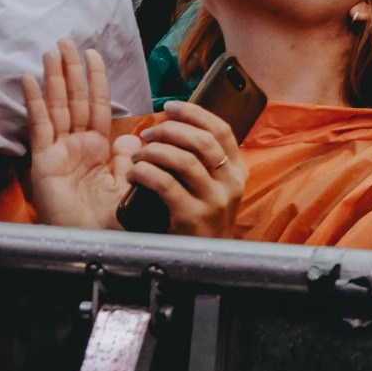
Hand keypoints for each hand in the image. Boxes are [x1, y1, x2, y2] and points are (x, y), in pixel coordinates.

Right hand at [21, 41, 131, 230]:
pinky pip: (40, 126)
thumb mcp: (128, 182)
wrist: (95, 242)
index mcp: (97, 148)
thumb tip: (131, 139)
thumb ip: (129, 159)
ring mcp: (58, 150)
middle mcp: (76, 145)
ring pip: (56, 106)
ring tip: (51, 51)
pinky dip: (35, 102)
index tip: (93, 54)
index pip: (96, 105)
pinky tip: (30, 81)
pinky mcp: (44, 160)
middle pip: (73, 99)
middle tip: (66, 41)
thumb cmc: (110, 219)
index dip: (95, 80)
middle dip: (71, 69)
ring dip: (53, 78)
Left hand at [130, 101, 248, 238]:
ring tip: (139, 155)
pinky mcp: (192, 217)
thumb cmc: (199, 222)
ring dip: (155, 151)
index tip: (171, 106)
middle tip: (149, 133)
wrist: (204, 264)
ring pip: (184, 159)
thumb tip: (164, 128)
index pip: (222, 131)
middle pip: (202, 141)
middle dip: (170, 130)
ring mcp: (214, 201)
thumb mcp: (210, 189)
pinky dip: (146, 172)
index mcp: (237, 172)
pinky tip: (134, 173)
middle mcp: (230, 184)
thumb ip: (196, 161)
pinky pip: (166, 184)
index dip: (195, 113)